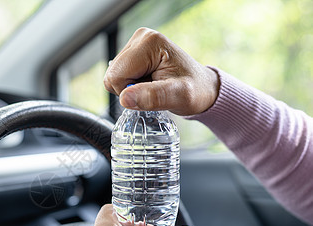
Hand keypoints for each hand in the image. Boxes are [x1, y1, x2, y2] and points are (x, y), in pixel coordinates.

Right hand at [104, 27, 218, 115]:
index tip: (153, 91)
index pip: (116, 75)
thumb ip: (153, 97)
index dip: (130, 91)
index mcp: (149, 43)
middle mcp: (141, 38)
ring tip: (153, 86)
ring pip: (113, 76)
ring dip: (131, 88)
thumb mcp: (179, 96)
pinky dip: (131, 85)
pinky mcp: (134, 53)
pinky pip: (118, 75)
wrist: (202, 88)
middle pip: (112, 75)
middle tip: (153, 89)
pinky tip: (149, 83)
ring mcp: (136, 44)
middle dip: (130, 89)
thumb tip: (125, 98)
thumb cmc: (195, 90)